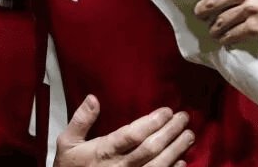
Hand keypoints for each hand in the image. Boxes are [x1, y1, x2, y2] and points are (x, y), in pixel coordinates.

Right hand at [54, 95, 192, 166]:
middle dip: (170, 132)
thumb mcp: (67, 143)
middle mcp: (119, 166)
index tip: (167, 110)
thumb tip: (93, 97)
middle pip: (150, 149)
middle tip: (184, 118)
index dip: (152, 122)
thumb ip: (81, 120)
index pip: (132, 135)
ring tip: (190, 135)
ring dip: (176, 150)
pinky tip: (182, 161)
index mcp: (104, 151)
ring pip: (158, 166)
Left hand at [181, 0, 257, 48]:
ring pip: (220, 21)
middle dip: (202, 10)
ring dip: (215, 29)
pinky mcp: (257, 27)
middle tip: (199, 14)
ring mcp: (252, 7)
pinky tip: (228, 41)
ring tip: (215, 32)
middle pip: (212, 0)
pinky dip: (227, 40)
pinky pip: (232, 36)